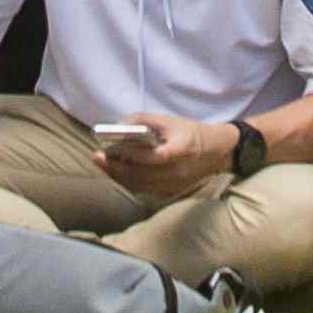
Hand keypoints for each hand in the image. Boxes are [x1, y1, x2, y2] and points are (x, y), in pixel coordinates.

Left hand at [89, 114, 222, 199]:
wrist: (216, 152)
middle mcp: (178, 172)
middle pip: (142, 175)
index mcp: (182, 150)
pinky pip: (144, 189)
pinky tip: (116, 172)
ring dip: (118, 176)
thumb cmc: (190, 132)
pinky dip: (127, 182)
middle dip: (116, 167)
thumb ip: (143, 121)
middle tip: (97, 157)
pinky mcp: (170, 192)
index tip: (110, 148)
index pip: (154, 156)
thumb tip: (117, 127)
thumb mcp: (169, 120)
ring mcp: (174, 185)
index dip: (131, 154)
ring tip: (102, 164)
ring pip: (140, 185)